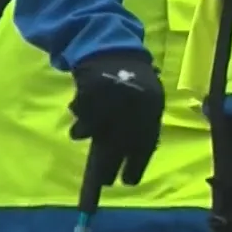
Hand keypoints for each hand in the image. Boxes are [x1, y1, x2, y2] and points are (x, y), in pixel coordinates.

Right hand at [68, 50, 163, 186]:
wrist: (115, 49)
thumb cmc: (136, 78)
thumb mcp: (151, 101)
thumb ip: (145, 127)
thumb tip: (136, 156)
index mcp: (150, 113)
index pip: (143, 150)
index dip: (135, 168)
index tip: (127, 182)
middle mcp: (128, 112)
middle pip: (113, 152)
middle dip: (107, 170)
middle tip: (104, 180)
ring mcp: (106, 104)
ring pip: (89, 134)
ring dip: (86, 134)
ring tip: (85, 130)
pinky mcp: (87, 95)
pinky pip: (79, 116)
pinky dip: (80, 115)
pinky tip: (84, 108)